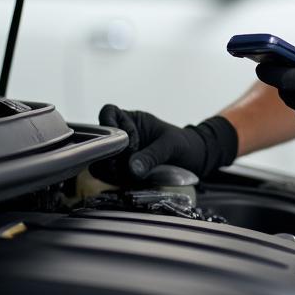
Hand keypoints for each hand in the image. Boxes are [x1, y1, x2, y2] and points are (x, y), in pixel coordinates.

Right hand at [96, 105, 237, 183]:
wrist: (195, 161)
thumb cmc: (185, 144)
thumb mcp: (171, 145)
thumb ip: (153, 154)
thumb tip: (132, 168)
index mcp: (132, 120)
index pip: (108, 113)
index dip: (109, 124)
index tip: (124, 141)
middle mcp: (122, 136)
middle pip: (99, 141)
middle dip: (108, 154)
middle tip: (125, 165)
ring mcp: (120, 155)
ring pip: (101, 161)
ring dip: (111, 170)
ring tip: (131, 175)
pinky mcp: (122, 172)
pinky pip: (109, 176)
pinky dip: (116, 181)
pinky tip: (130, 182)